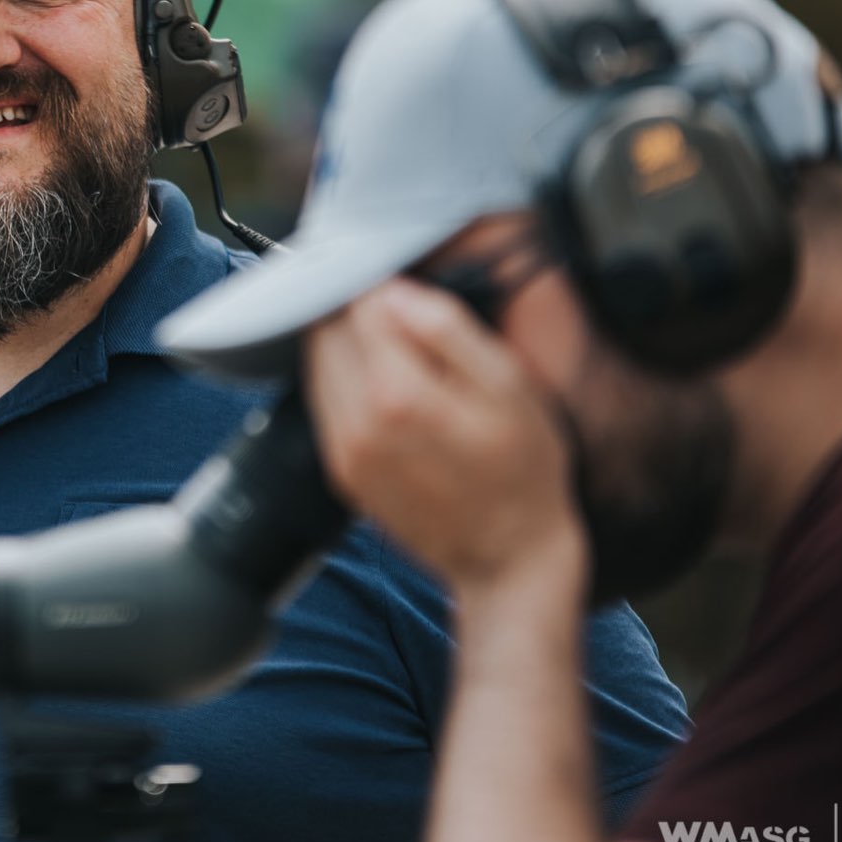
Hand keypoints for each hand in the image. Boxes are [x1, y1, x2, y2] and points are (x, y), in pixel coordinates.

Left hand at [301, 278, 586, 600]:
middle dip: (358, 311)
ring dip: (347, 345)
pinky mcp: (340, 470)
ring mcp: (342, 450)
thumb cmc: (523, 470)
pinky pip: (324, 402)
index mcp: (398, 392)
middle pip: (327, 329)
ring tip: (396, 349)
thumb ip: (448, 330)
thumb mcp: (509, 386)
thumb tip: (397, 290)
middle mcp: (356, 421)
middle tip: (402, 313)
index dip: (384, 284)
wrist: (508, 558)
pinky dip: (344, 381)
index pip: (360, 303)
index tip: (409, 286)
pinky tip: (385, 386)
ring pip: (318, 363)